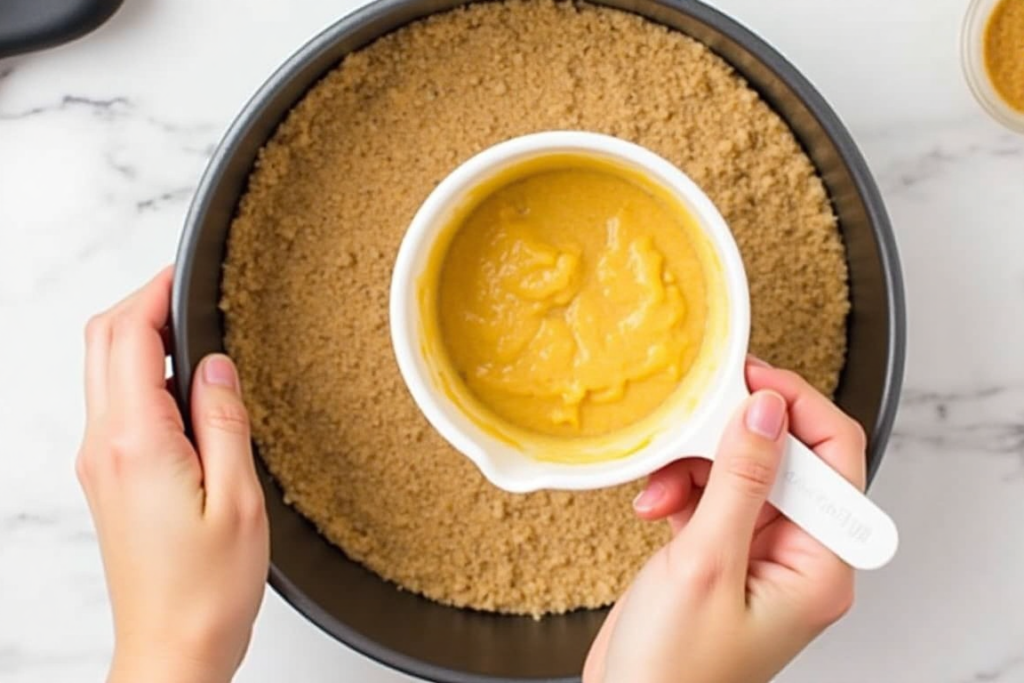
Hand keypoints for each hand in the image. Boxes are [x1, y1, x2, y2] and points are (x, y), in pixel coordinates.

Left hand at [77, 267, 268, 682]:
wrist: (171, 647)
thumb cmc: (206, 589)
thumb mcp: (239, 498)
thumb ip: (225, 421)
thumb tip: (216, 364)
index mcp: (136, 443)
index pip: (127, 337)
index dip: (154, 292)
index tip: (186, 271)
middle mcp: (105, 446)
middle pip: (101, 343)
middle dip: (141, 303)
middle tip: (190, 290)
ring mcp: (100, 462)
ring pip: (104, 370)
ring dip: (139, 336)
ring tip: (196, 330)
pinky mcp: (110, 478)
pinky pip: (116, 404)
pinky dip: (142, 373)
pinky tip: (186, 385)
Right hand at [584, 358, 865, 682]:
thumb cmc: (672, 670)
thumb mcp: (706, 564)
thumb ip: (741, 481)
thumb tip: (767, 411)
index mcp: (819, 567)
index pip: (836, 458)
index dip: (796, 408)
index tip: (751, 377)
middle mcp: (797, 558)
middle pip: (785, 460)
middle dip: (732, 439)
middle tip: (693, 419)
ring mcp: (758, 556)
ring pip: (742, 473)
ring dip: (697, 467)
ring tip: (661, 486)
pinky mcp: (722, 556)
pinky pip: (712, 498)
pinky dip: (682, 491)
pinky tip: (655, 504)